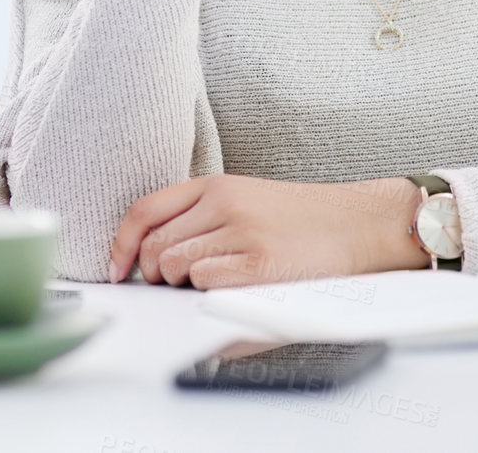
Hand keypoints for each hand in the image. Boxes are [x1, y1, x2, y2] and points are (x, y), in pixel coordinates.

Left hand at [109, 174, 429, 288]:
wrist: (358, 224)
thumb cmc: (302, 220)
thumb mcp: (247, 200)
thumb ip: (203, 218)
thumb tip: (152, 257)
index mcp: (217, 185)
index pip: (145, 210)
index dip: (122, 245)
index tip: (120, 269)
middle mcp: (224, 203)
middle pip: (155, 245)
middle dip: (155, 273)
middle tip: (173, 285)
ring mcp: (241, 232)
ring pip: (175, 265)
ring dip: (181, 285)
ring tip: (208, 284)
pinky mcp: (259, 263)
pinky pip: (204, 282)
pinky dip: (207, 293)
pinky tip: (229, 288)